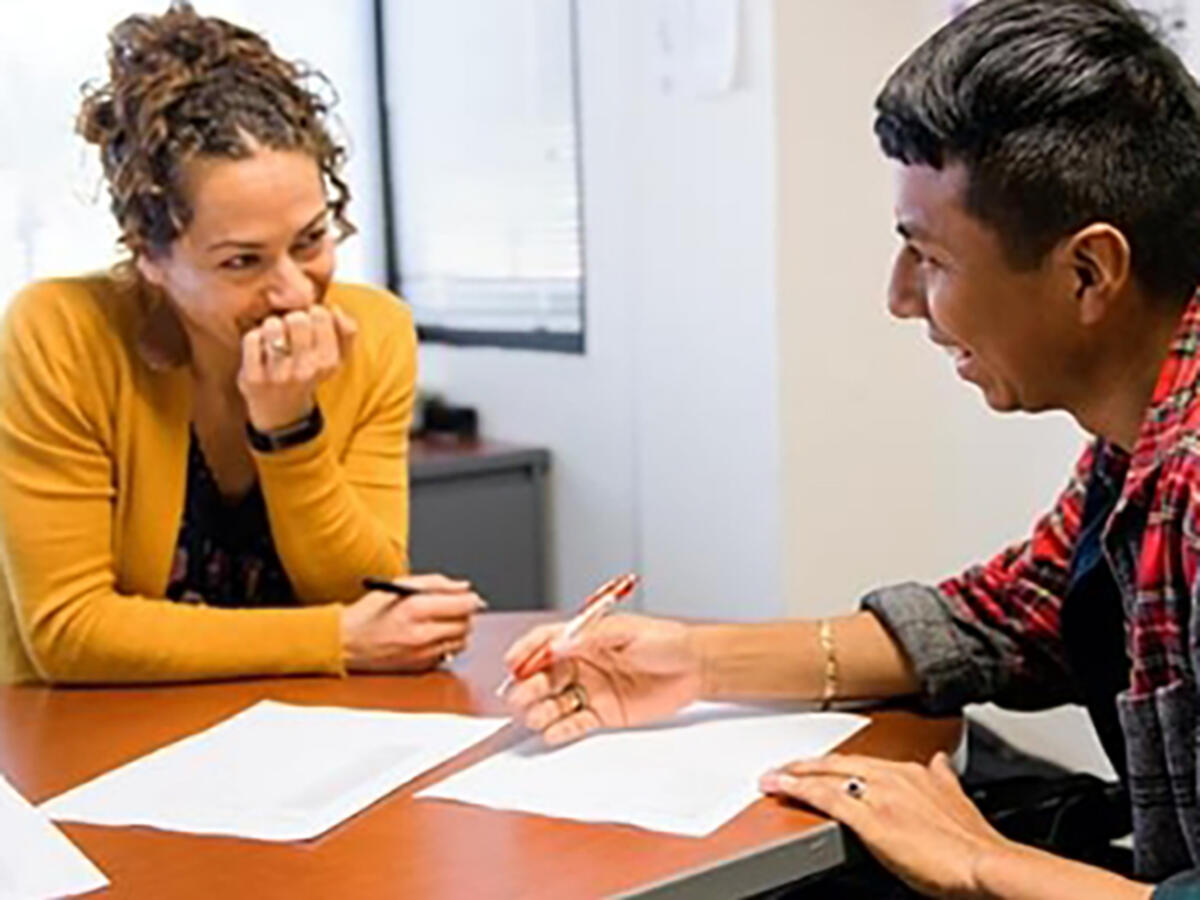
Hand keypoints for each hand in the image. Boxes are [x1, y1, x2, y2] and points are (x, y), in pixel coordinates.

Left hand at [238, 303, 357, 431]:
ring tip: (273, 337)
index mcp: (329, 361)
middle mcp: (305, 369)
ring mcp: (278, 374)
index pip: (321, 314)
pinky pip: (251, 339)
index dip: (312, 312)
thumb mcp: (336, 358)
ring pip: (273, 326)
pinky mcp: (253, 378)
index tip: (309, 324)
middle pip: (297, 318)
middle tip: (290, 330)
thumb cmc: (309, 375)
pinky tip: (259, 348)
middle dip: (291, 318)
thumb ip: (346, 331)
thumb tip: (334, 308)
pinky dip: (253, 338)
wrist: (282, 413)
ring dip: (271, 326)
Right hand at [340, 573, 484, 672]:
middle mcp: (421, 634)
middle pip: (466, 624)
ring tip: (442, 622)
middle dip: (465, 614)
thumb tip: (463, 587)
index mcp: (416, 608)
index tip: (470, 597)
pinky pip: (448, 654)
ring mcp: (422, 654)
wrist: (346, 643)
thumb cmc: (369, 613)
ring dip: (458, 630)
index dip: (471, 599)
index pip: (463, 605)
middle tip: (456, 608)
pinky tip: (432, 637)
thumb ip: (436, 583)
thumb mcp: (399, 586)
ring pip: (461, 641)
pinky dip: (446, 645)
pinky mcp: (421, 667)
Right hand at [502, 614, 701, 744]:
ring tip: (536, 716)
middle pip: (544, 675)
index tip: (513, 662)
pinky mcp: (604, 713)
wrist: (696, 666)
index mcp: (585, 638)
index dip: (526, 651)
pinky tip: (552, 732)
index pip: (546, 642)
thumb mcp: (627, 632)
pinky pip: (576, 723)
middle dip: (528, 686)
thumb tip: (560, 643)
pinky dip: (562, 729)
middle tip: (519, 697)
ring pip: (555, 701)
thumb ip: (592, 638)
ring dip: (541, 709)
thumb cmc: (666, 641)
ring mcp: (591, 689)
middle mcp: (583, 663)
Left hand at [760, 752, 1008, 898]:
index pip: (863, 762)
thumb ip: (943, 781)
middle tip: (784, 766)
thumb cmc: (975, 845)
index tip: (821, 766)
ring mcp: (879, 795)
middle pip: (839, 762)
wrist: (986, 865)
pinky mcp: (870, 818)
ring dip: (795, 774)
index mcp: (914, 773)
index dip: (837, 764)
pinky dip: (798, 790)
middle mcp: (893, 776)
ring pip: (826, 775)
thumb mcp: (960, 800)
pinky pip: (824, 798)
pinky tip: (779, 788)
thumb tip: (940, 764)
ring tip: (772, 776)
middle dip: (808, 764)